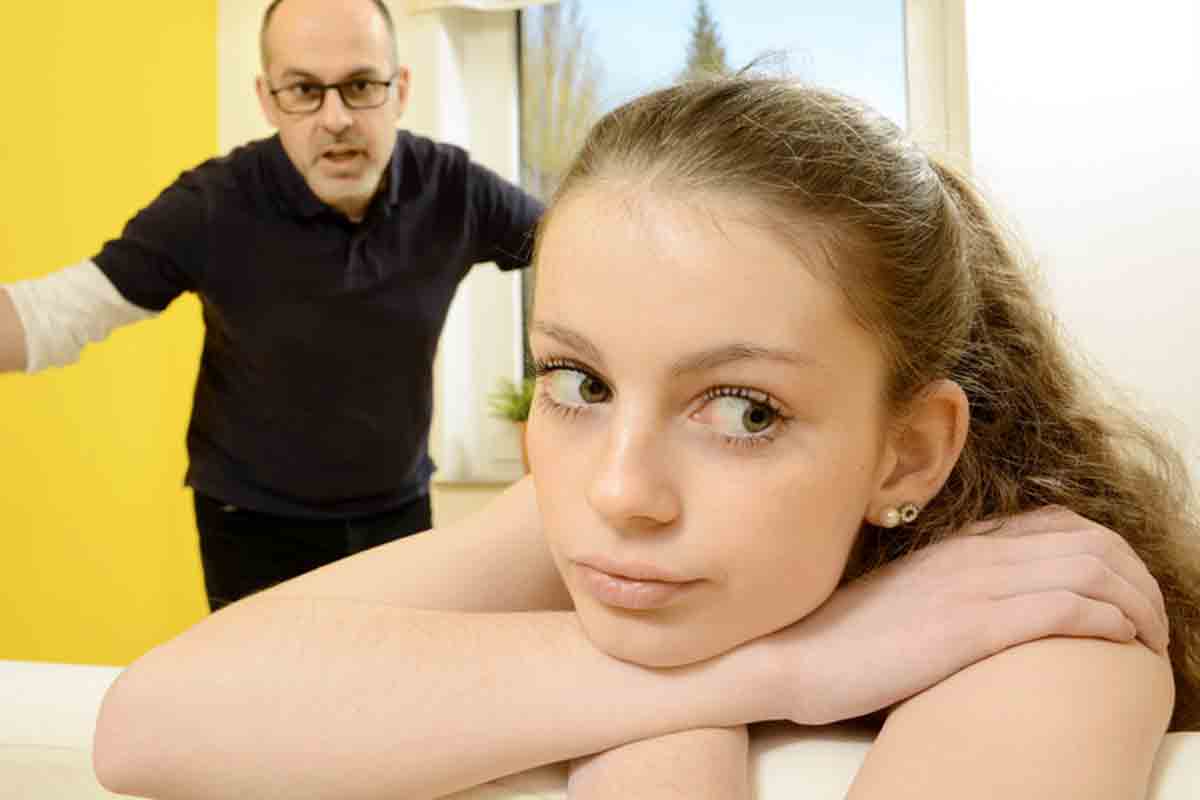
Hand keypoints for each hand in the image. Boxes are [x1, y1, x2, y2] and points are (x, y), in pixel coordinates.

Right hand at [765, 507, 1168, 725]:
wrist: (792, 652)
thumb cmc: (840, 637)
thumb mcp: (903, 598)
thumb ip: (949, 587)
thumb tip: (984, 606)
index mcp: (957, 546)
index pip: (1057, 524)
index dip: (1107, 553)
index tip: (1122, 592)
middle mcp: (974, 554)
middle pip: (1090, 540)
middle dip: (1139, 577)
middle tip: (1153, 620)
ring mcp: (974, 585)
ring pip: (1092, 570)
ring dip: (1139, 604)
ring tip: (1151, 639)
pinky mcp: (972, 626)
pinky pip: (1068, 609)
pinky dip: (1110, 623)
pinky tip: (1121, 646)